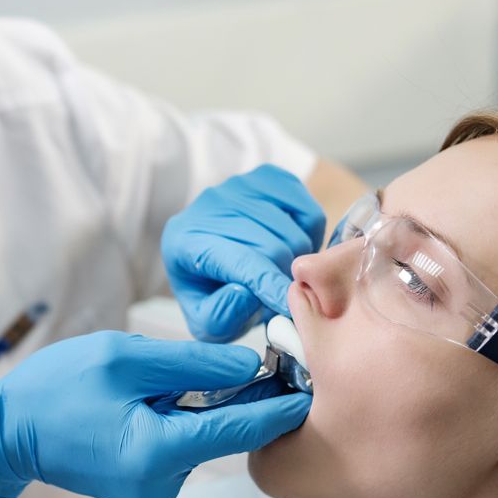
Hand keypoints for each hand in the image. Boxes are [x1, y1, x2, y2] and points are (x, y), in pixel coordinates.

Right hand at [0, 332, 311, 497]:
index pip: (236, 432)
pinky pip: (180, 450)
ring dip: (209, 409)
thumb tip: (248, 365)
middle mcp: (160, 486)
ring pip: (202, 442)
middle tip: (270, 361)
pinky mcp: (145, 491)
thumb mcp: (125, 359)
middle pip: (222, 437)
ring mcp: (152, 494)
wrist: (9, 431)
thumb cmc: (58, 387)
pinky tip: (167, 398)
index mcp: (155, 453)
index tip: (311, 387)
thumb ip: (191, 364)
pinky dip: (185, 422)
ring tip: (195, 374)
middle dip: (245, 402)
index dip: (277, 407)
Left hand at [162, 164, 325, 342]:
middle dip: (285, 280)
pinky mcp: (268, 177)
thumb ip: (221, 315)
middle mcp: (209, 206)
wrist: (212, 253)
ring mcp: (240, 186)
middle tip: (284, 296)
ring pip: (292, 231)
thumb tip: (245, 293)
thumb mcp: (207, 319)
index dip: (266, 283)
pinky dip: (311, 236)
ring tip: (283, 274)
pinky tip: (293, 248)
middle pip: (271, 246)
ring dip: (299, 262)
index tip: (290, 303)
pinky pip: (309, 211)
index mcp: (186, 242)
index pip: (236, 260)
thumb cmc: (211, 292)